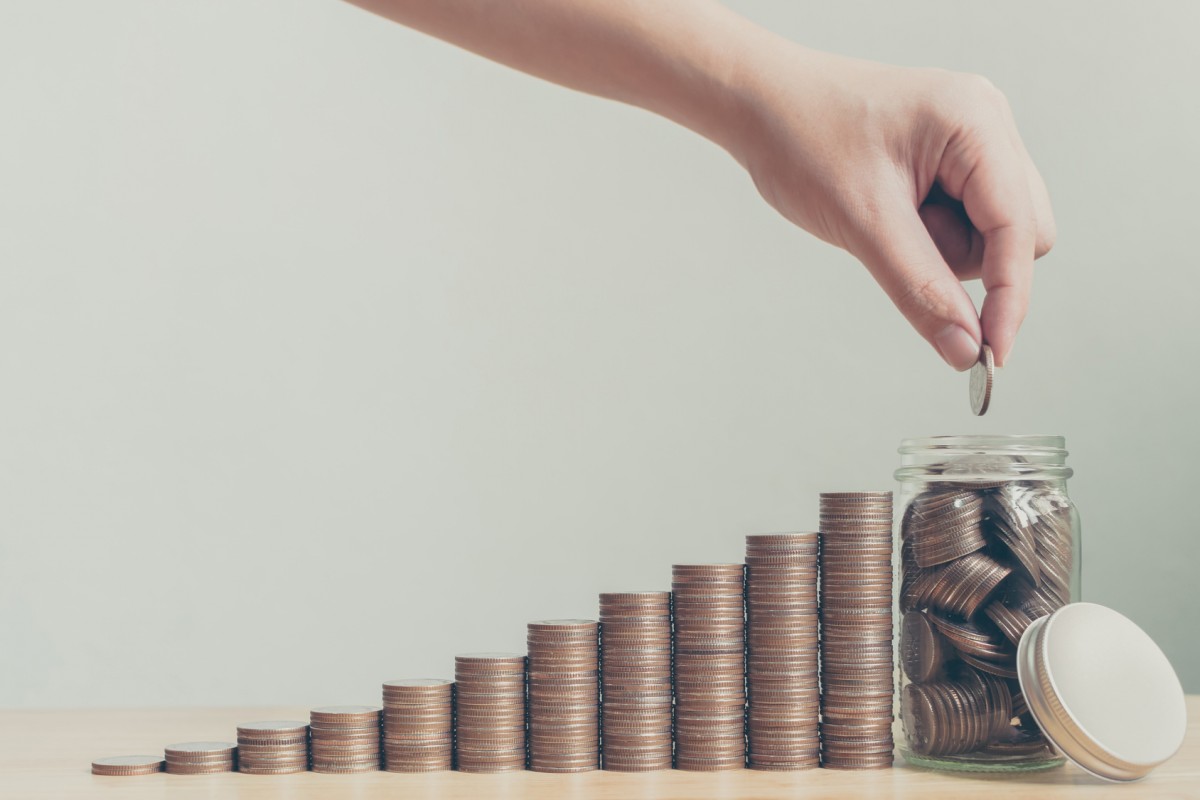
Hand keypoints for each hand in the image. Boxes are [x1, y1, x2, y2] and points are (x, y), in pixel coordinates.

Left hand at [726, 45, 1054, 368]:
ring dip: (943, 248)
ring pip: (994, 233)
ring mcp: (973, 140)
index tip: (992, 355)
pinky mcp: (953, 159)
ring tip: (884, 217)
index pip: (1021, 228)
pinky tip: (891, 213)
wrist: (762, 104)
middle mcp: (987, 124)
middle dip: (964, 258)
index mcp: (975, 122)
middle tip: (897, 242)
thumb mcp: (862, 222)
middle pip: (1020, 233)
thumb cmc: (802, 140)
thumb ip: (920, 288)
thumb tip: (966, 350)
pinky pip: (966, 219)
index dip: (1010, 297)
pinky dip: (932, 234)